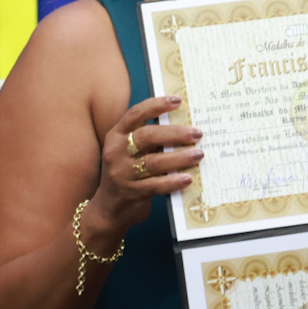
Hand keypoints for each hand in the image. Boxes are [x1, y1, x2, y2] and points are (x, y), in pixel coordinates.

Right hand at [91, 95, 202, 231]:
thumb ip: (148, 139)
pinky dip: (173, 181)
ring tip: (198, 154)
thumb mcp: (129, 152)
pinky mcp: (131, 193)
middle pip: (147, 136)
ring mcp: (122, 173)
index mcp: (116, 136)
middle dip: (175, 133)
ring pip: (153, 162)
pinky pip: (156, 185)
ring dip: (179, 157)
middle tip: (197, 133)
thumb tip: (182, 125)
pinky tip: (188, 178)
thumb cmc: (126, 173)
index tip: (177, 100)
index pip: (135, 114)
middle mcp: (116, 152)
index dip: (156, 105)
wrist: (108, 208)